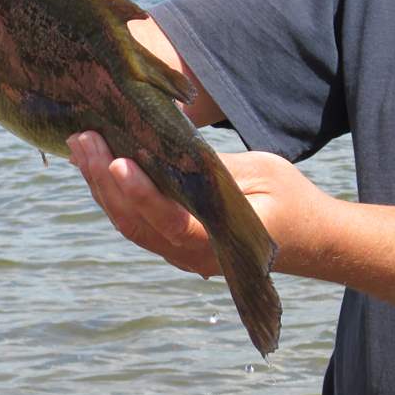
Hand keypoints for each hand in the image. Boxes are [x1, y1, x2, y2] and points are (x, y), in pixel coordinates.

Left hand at [66, 131, 328, 277]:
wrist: (312, 241)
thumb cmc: (291, 200)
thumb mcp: (263, 172)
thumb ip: (214, 168)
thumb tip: (167, 147)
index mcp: (220, 241)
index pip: (170, 221)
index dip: (141, 194)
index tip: (119, 162)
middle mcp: (192, 255)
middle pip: (136, 223)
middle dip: (105, 180)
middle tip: (85, 139)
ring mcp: (180, 253)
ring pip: (129, 224)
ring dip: (100, 185)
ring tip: (82, 145)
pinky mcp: (174, 243)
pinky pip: (136, 221)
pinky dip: (113, 193)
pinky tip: (98, 164)